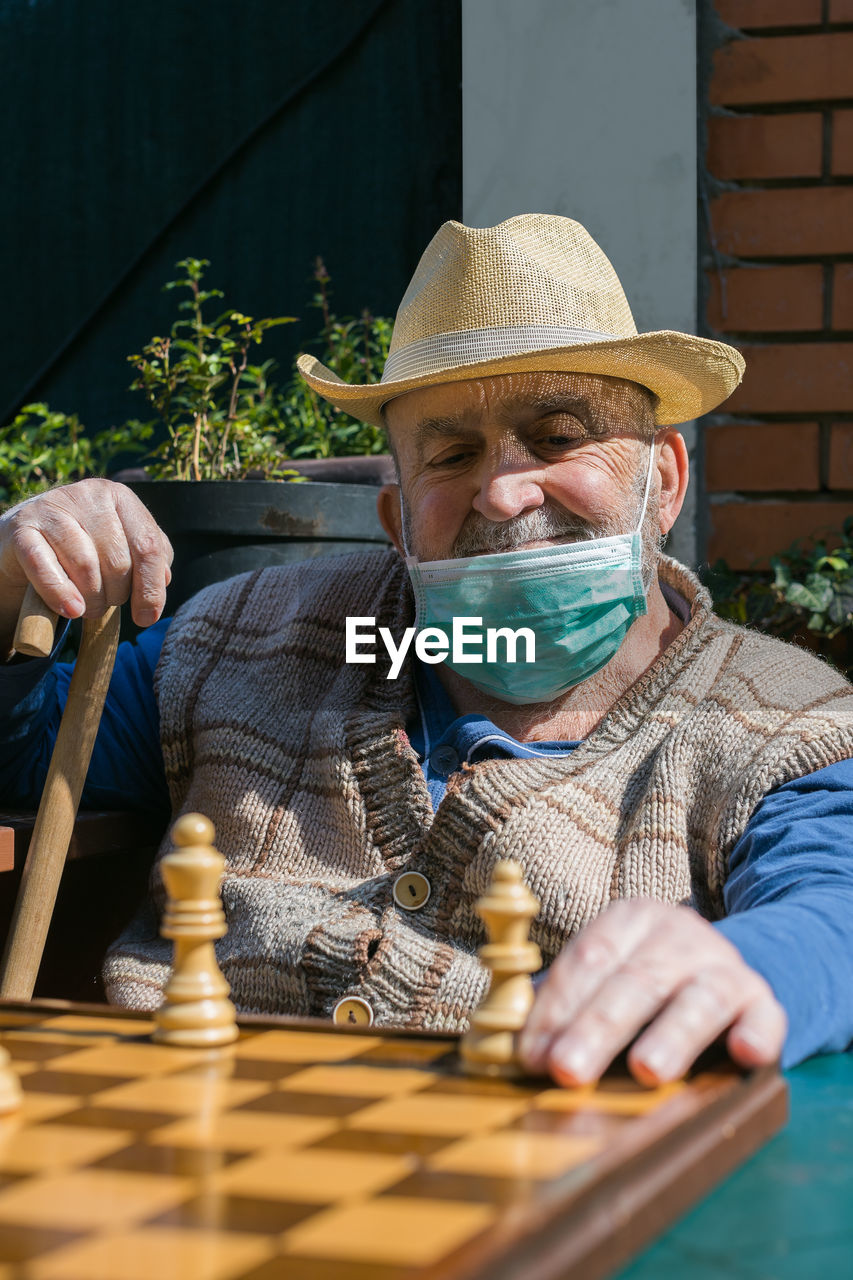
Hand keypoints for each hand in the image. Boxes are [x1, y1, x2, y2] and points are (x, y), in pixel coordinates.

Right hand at [0, 479, 172, 633]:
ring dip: (90, 599)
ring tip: (87, 607)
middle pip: (118, 561)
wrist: (25, 538)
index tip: (147, 618)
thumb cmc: (82, 546)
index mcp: (120, 497)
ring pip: (85, 566)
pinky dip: (61, 594)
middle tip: (106, 605)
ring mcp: (52, 507)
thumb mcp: (120, 545)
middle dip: (116, 595)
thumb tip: (163, 579)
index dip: (151, 588)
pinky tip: (71, 610)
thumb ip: (148, 557)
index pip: (149, 546)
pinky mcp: (21, 527)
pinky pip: (45, 567)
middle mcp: (88, 494)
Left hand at [518, 899, 785, 1085]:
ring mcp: (724, 965)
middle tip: (566, 1071)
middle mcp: (678, 933)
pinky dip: (756, 1034)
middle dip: (597, 1028)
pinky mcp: (763, 1001)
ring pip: (699, 998)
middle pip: (635, 981)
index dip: (557, 1007)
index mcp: (628, 920)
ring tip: (647, 1071)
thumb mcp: (603, 975)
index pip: (587, 959)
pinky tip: (743, 1055)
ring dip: (672, 1035)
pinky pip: (765, 1017)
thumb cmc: (643, 983)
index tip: (531, 1054)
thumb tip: (501, 1049)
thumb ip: (557, 1005)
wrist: (725, 970)